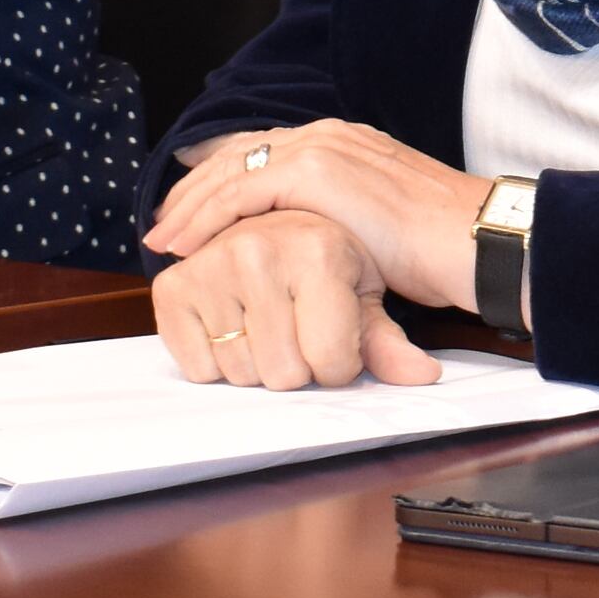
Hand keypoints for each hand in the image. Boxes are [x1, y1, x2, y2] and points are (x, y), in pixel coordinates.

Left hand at [146, 121, 491, 314]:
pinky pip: (241, 193)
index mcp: (343, 141)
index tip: (188, 216)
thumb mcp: (378, 227)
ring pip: (230, 172)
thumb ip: (339, 220)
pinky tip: (185, 244)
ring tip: (161, 242)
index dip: (217, 183)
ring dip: (188, 208)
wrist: (478, 243)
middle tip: (161, 228)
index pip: (260, 153)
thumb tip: (307, 247)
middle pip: (235, 156)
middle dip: (192, 192)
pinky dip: (206, 219)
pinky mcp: (317, 173)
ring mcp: (322, 149)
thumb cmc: (441, 250)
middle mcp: (328, 135)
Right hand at [150, 210, 449, 392]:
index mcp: (316, 253)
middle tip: (297, 326)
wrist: (280, 220)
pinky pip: (198, 366)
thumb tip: (424, 375)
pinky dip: (215, 360)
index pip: (333, 364)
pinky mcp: (174, 287)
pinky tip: (232, 327)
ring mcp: (212, 266)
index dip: (340, 365)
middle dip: (298, 366)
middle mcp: (259, 252)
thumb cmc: (331, 254)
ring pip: (241, 375)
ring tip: (266, 321)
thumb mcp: (365, 291)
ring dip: (257, 364)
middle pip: (285, 377)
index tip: (338, 339)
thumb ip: (387, 340)